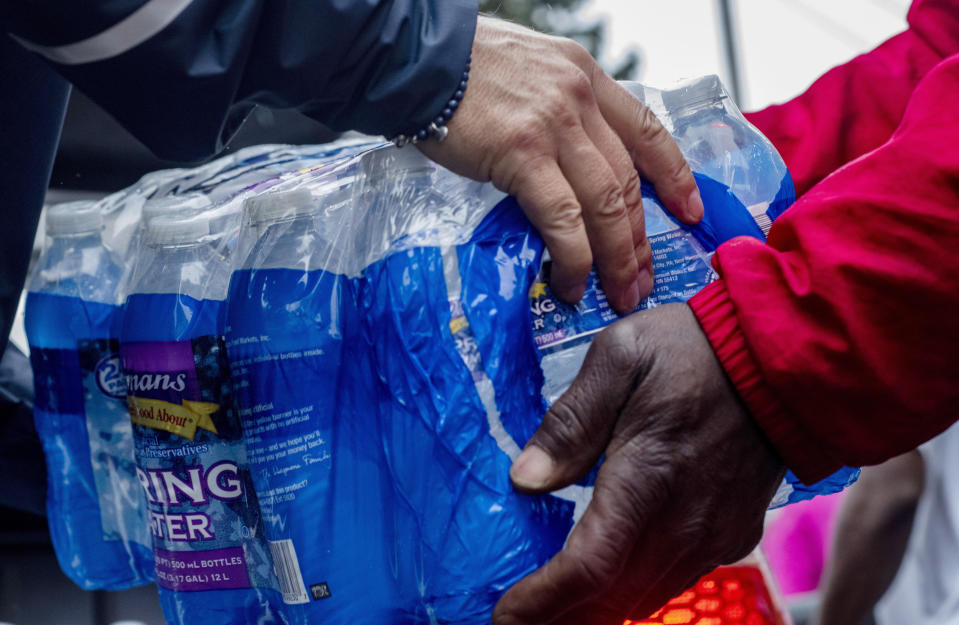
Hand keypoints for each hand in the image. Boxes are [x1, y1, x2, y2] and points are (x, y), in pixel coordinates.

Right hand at [418, 17, 702, 313]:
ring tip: (620, 292)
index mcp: (584, 76)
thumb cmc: (460, 67)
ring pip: (607, 203)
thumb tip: (566, 157)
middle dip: (641, 237)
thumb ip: (556, 106)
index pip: (645, 129)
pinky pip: (563, 218)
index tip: (689, 209)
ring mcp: (554, 125)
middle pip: (628, 178)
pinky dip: (574, 258)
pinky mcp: (522, 153)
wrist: (415, 57)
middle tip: (643, 277)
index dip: (673, 175)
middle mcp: (579, 98)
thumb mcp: (528, 69)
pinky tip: (569, 282)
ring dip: (618, 257)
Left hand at [491, 304, 785, 623]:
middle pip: (612, 599)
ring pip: (644, 598)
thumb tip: (525, 479)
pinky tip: (609, 577)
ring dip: (596, 609)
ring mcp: (715, 535)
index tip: (506, 616)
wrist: (779, 359)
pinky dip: (633, 590)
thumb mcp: (619, 357)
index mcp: (647, 476)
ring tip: (553, 607)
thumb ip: (571, 422)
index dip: (543, 600)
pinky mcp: (733, 536)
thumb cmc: (693, 351)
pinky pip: (674, 580)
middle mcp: (684, 521)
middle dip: (561, 615)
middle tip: (518, 618)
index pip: (588, 565)